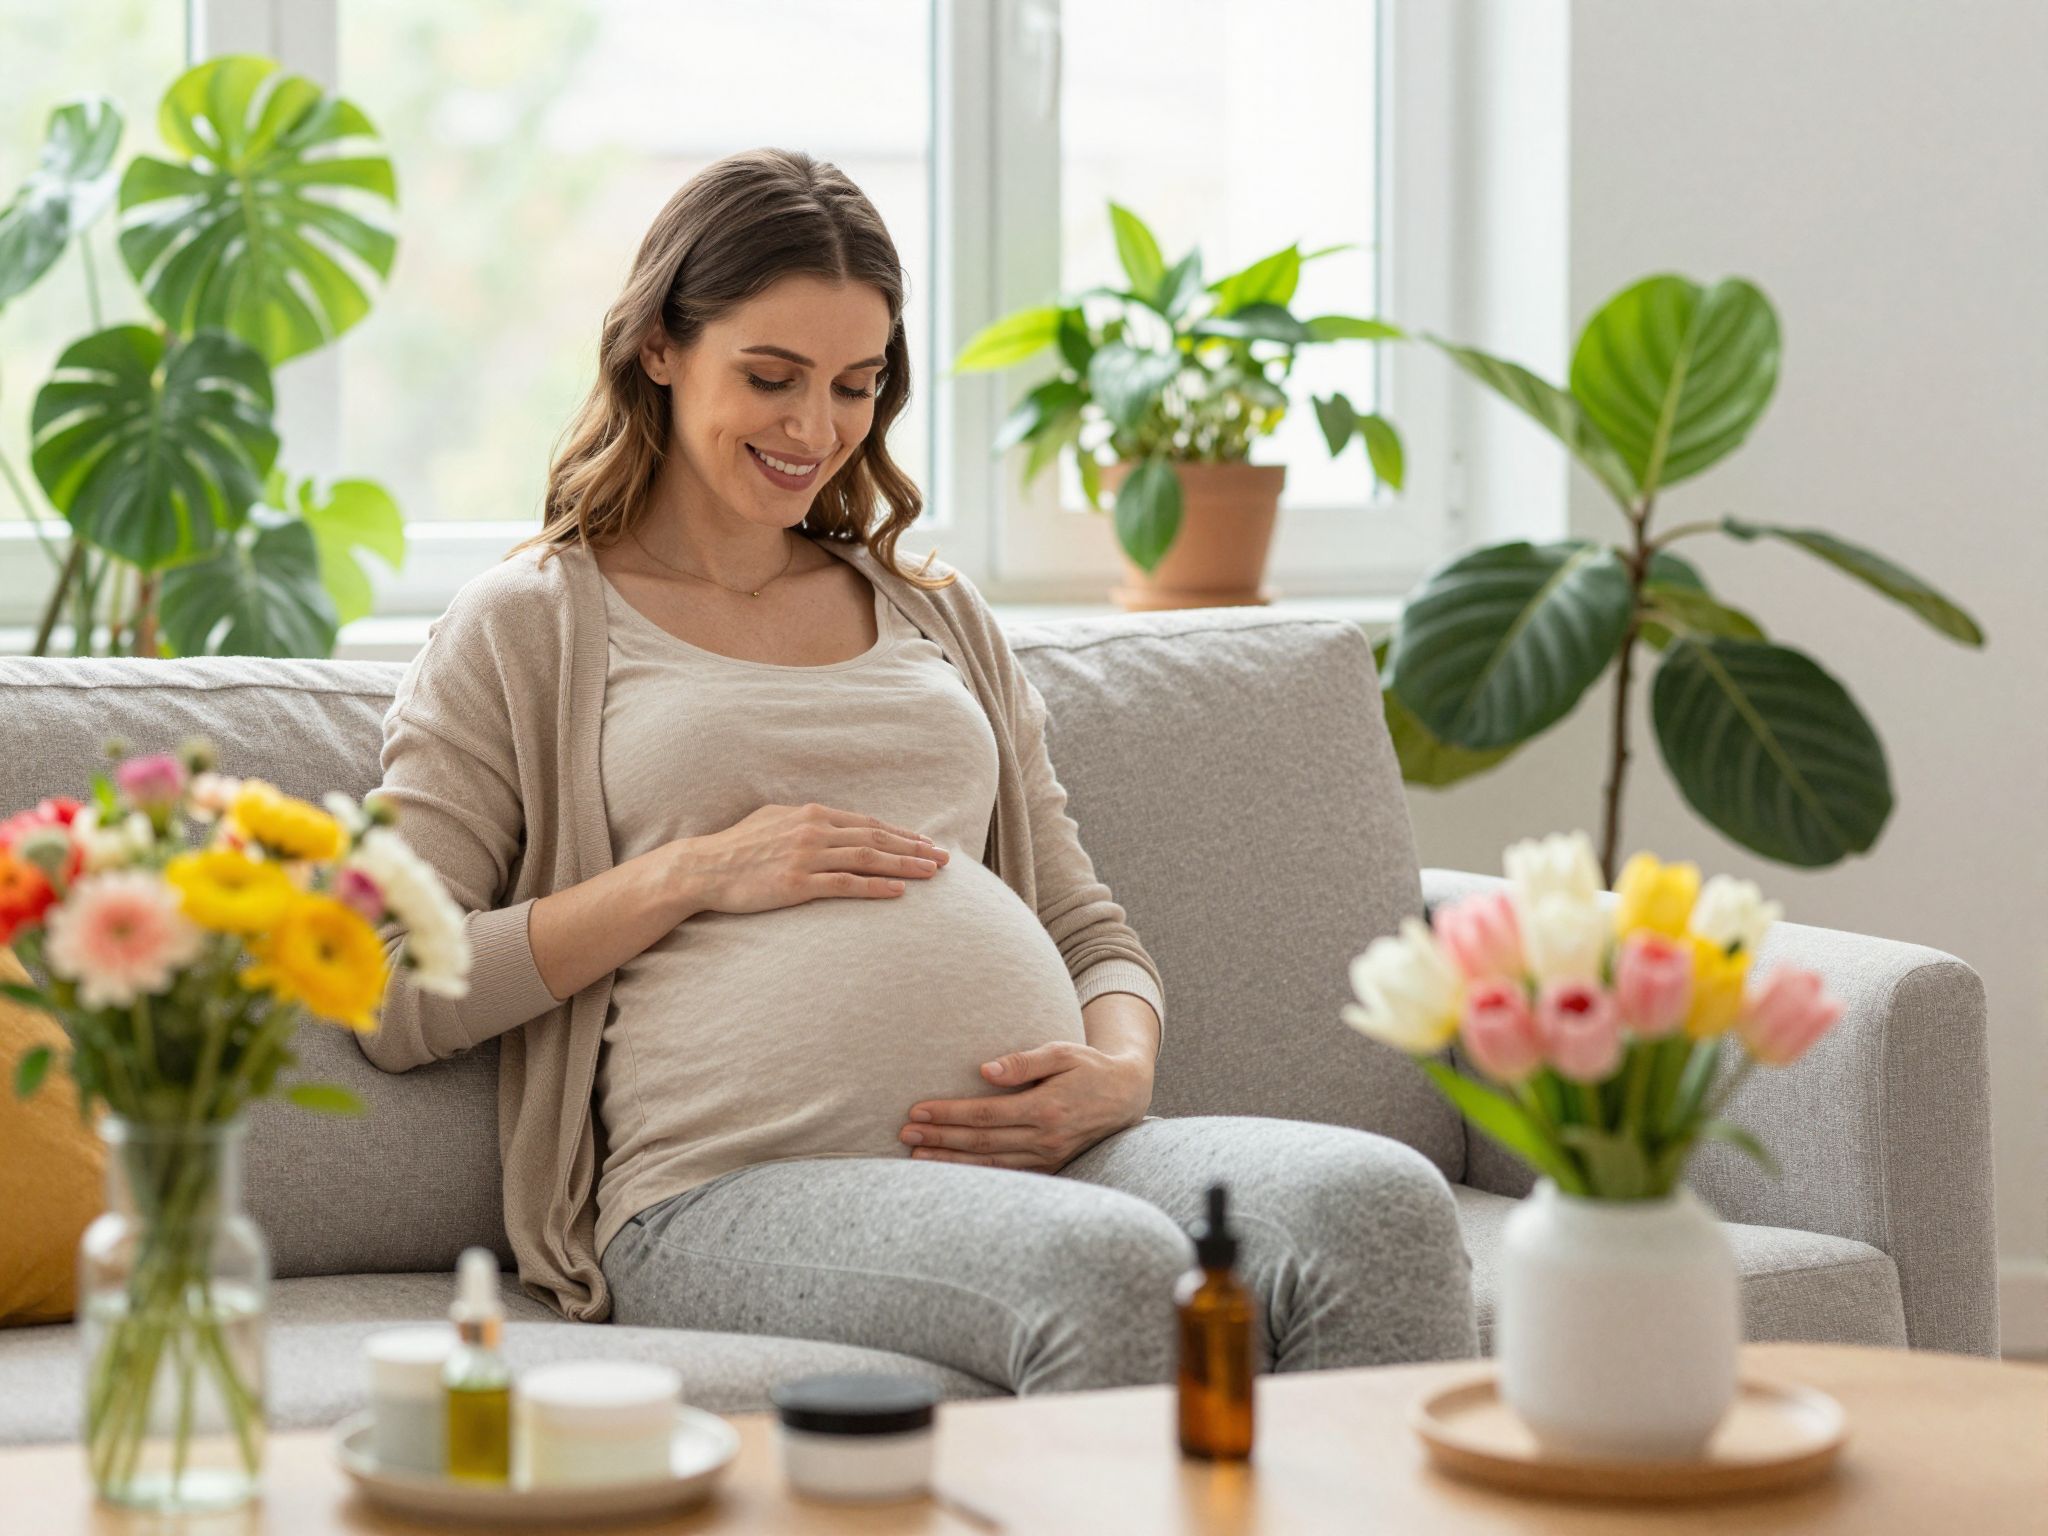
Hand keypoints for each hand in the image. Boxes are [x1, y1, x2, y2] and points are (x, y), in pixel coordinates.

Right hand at [680, 802, 948, 915]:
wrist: (704, 868)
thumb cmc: (737, 845)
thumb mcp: (773, 818)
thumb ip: (804, 819)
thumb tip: (825, 819)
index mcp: (812, 814)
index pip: (868, 823)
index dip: (900, 833)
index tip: (925, 842)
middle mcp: (814, 831)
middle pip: (876, 839)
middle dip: (914, 848)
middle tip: (943, 859)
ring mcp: (807, 857)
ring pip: (867, 860)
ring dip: (904, 866)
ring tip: (931, 874)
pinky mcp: (797, 884)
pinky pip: (845, 885)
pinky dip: (875, 887)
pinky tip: (897, 892)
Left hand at [900, 1041, 1153, 1172]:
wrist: (1126, 1096)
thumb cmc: (1089, 1067)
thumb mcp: (1062, 1051)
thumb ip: (1025, 1061)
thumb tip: (985, 1070)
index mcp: (1046, 1107)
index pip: (985, 1113)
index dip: (949, 1113)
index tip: (917, 1110)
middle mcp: (1046, 1138)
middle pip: (981, 1141)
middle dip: (940, 1137)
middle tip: (905, 1134)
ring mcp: (1049, 1157)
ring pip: (990, 1164)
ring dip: (951, 1160)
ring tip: (917, 1155)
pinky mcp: (1051, 1167)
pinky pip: (1007, 1174)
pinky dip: (977, 1174)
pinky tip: (952, 1169)